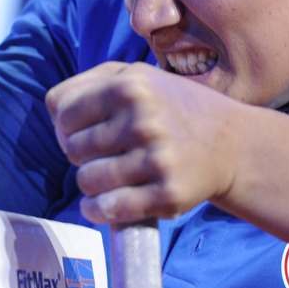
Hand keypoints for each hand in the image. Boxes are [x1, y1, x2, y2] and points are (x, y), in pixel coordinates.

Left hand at [45, 61, 242, 222]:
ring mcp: (155, 158)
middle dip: (82, 154)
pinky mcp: (166, 194)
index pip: (62, 110)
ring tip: (109, 177)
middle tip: (105, 155)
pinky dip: (98, 210)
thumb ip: (93, 82)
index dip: (66, 124)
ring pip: (86, 180)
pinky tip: (104, 204)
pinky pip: (108, 209)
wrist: (233, 144)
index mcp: (128, 85)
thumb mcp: (139, 77)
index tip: (84, 132)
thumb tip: (55, 110)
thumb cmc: (175, 108)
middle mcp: (141, 120)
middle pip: (71, 147)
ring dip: (91, 184)